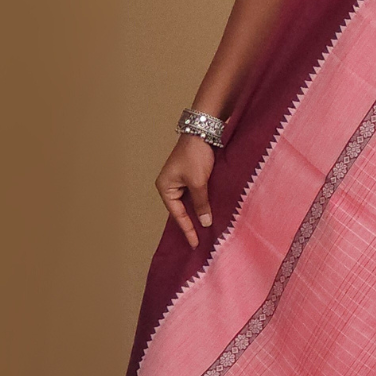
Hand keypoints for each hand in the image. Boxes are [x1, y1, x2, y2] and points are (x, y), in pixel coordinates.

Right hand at [155, 133, 215, 247]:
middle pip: (181, 210)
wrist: (203, 132)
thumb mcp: (198, 182)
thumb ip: (201, 203)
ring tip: (207, 231)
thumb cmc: (195, 156)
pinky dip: (203, 203)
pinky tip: (210, 212)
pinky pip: (196, 194)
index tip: (194, 243)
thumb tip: (205, 222)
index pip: (177, 215)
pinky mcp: (192, 175)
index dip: (187, 229)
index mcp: (165, 188)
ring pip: (190, 202)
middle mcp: (170, 185)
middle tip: (201, 241)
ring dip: (198, 213)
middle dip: (191, 224)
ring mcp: (180, 180)